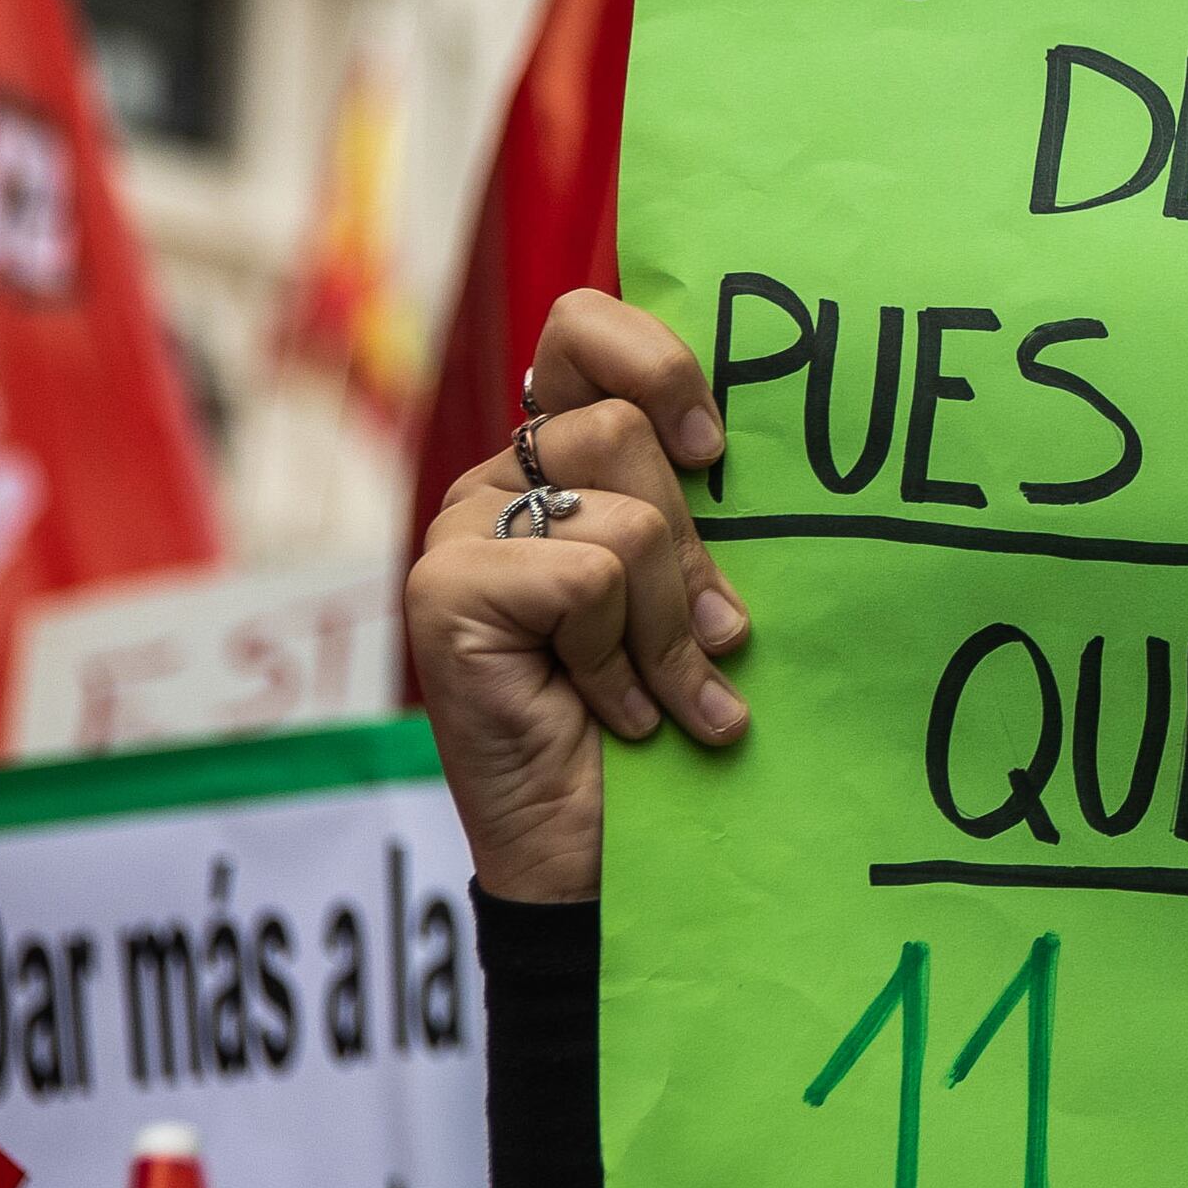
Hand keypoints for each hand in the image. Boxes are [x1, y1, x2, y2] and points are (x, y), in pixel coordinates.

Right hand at [408, 290, 747, 907]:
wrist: (600, 858)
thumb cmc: (663, 719)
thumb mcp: (696, 594)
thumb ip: (700, 513)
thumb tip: (742, 444)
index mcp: (554, 466)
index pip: (583, 329)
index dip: (659, 362)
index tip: (716, 450)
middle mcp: (495, 487)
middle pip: (622, 428)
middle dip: (691, 549)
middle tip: (710, 638)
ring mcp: (458, 536)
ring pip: (620, 514)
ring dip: (668, 623)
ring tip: (664, 694)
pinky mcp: (444, 594)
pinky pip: (586, 579)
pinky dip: (622, 660)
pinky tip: (612, 715)